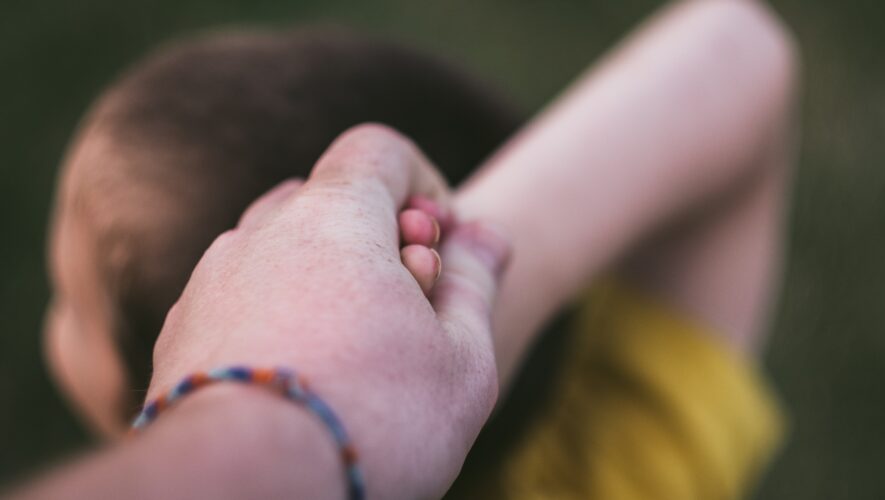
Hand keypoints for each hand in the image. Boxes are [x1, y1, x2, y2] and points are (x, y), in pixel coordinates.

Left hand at [147, 124, 509, 498]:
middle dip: (378, 242)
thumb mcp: (461, 356)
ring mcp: (211, 281)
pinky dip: (279, 321)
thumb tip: (485, 235)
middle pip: (330, 202)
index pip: (379, 149)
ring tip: (355, 357)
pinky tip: (302, 384)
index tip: (439, 251)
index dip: (423, 187)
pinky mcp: (180, 334)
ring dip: (326, 284)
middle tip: (408, 310)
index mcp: (334, 216)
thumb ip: (476, 282)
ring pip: (282, 253)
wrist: (242, 490)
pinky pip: (242, 300)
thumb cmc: (373, 420)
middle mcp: (261, 232)